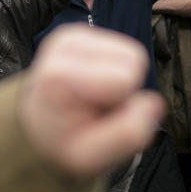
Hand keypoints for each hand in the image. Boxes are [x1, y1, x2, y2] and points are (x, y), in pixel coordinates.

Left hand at [19, 25, 163, 176]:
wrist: (36, 127)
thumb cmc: (63, 142)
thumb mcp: (90, 158)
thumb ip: (128, 136)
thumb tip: (154, 105)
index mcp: (60, 74)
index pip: (127, 77)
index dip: (122, 103)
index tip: (96, 116)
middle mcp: (62, 45)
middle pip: (133, 59)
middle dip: (123, 90)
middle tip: (96, 108)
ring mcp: (71, 35)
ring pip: (132, 53)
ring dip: (120, 80)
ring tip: (93, 98)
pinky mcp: (79, 33)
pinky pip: (123, 49)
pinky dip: (114, 70)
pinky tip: (92, 85)